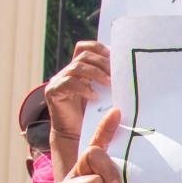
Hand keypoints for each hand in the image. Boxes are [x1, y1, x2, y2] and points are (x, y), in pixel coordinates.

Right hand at [47, 40, 111, 177]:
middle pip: (84, 55)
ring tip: (108, 84)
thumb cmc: (93, 114)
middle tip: (115, 75)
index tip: (115, 59)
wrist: (75, 135)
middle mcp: (67, 71)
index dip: (100, 49)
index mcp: (79, 68)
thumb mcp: (104, 93)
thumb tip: (128, 70)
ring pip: (77, 67)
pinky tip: (94, 96)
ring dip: (96, 73)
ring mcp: (59, 80)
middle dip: (102, 63)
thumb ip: (109, 80)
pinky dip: (83, 87)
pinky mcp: (53, 91)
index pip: (86, 47)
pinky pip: (68, 83)